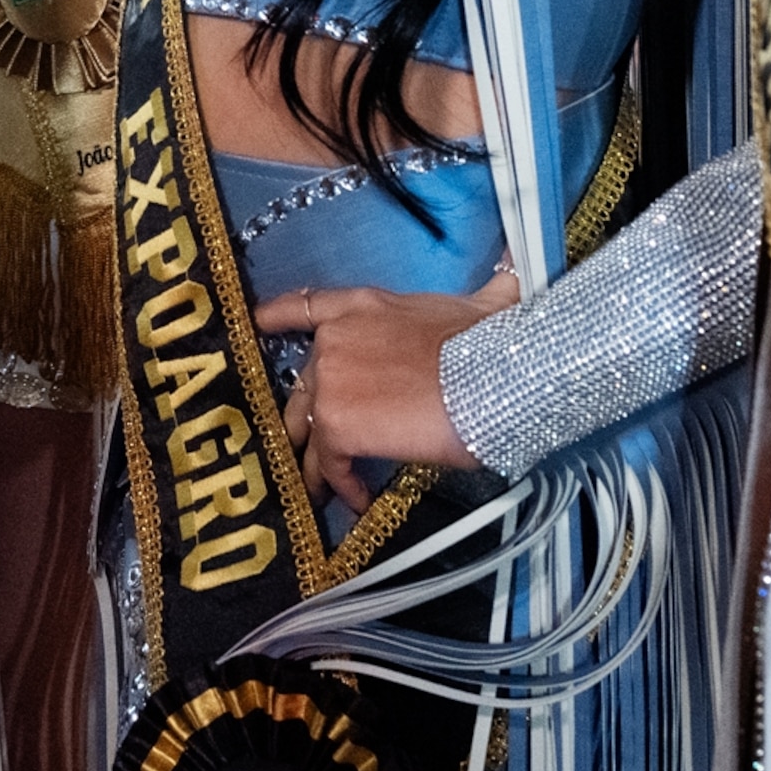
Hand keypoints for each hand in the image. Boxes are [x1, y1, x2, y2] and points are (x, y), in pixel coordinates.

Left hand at [258, 276, 517, 511]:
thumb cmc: (492, 343)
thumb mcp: (480, 305)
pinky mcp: (335, 423)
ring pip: (311, 429)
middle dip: (306, 416)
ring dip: (316, 462)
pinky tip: (358, 499)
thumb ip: (483, 292)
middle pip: (305, 382)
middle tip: (310, 446)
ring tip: (323, 489)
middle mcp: (334, 337)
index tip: (257, 324)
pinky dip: (341, 485)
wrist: (490, 376)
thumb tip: (513, 272)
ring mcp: (329, 379)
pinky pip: (329, 463)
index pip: (306, 305)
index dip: (278, 316)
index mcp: (363, 304)